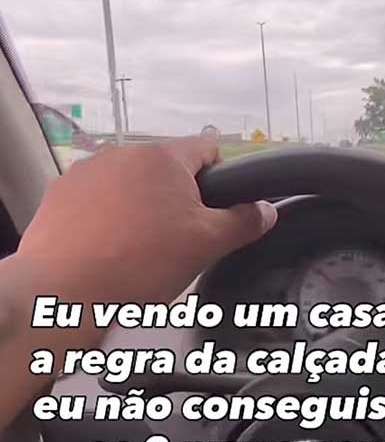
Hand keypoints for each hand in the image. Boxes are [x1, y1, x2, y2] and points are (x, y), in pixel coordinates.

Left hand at [17, 136, 276, 305]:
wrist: (62, 292)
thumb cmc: (138, 265)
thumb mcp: (205, 246)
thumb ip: (242, 222)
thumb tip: (266, 210)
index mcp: (162, 157)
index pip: (208, 149)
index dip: (224, 177)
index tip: (222, 208)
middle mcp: (122, 154)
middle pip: (167, 171)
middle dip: (178, 201)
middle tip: (181, 241)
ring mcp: (86, 172)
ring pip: (130, 186)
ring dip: (141, 209)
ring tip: (140, 252)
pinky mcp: (60, 195)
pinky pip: (97, 201)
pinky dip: (107, 219)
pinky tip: (108, 252)